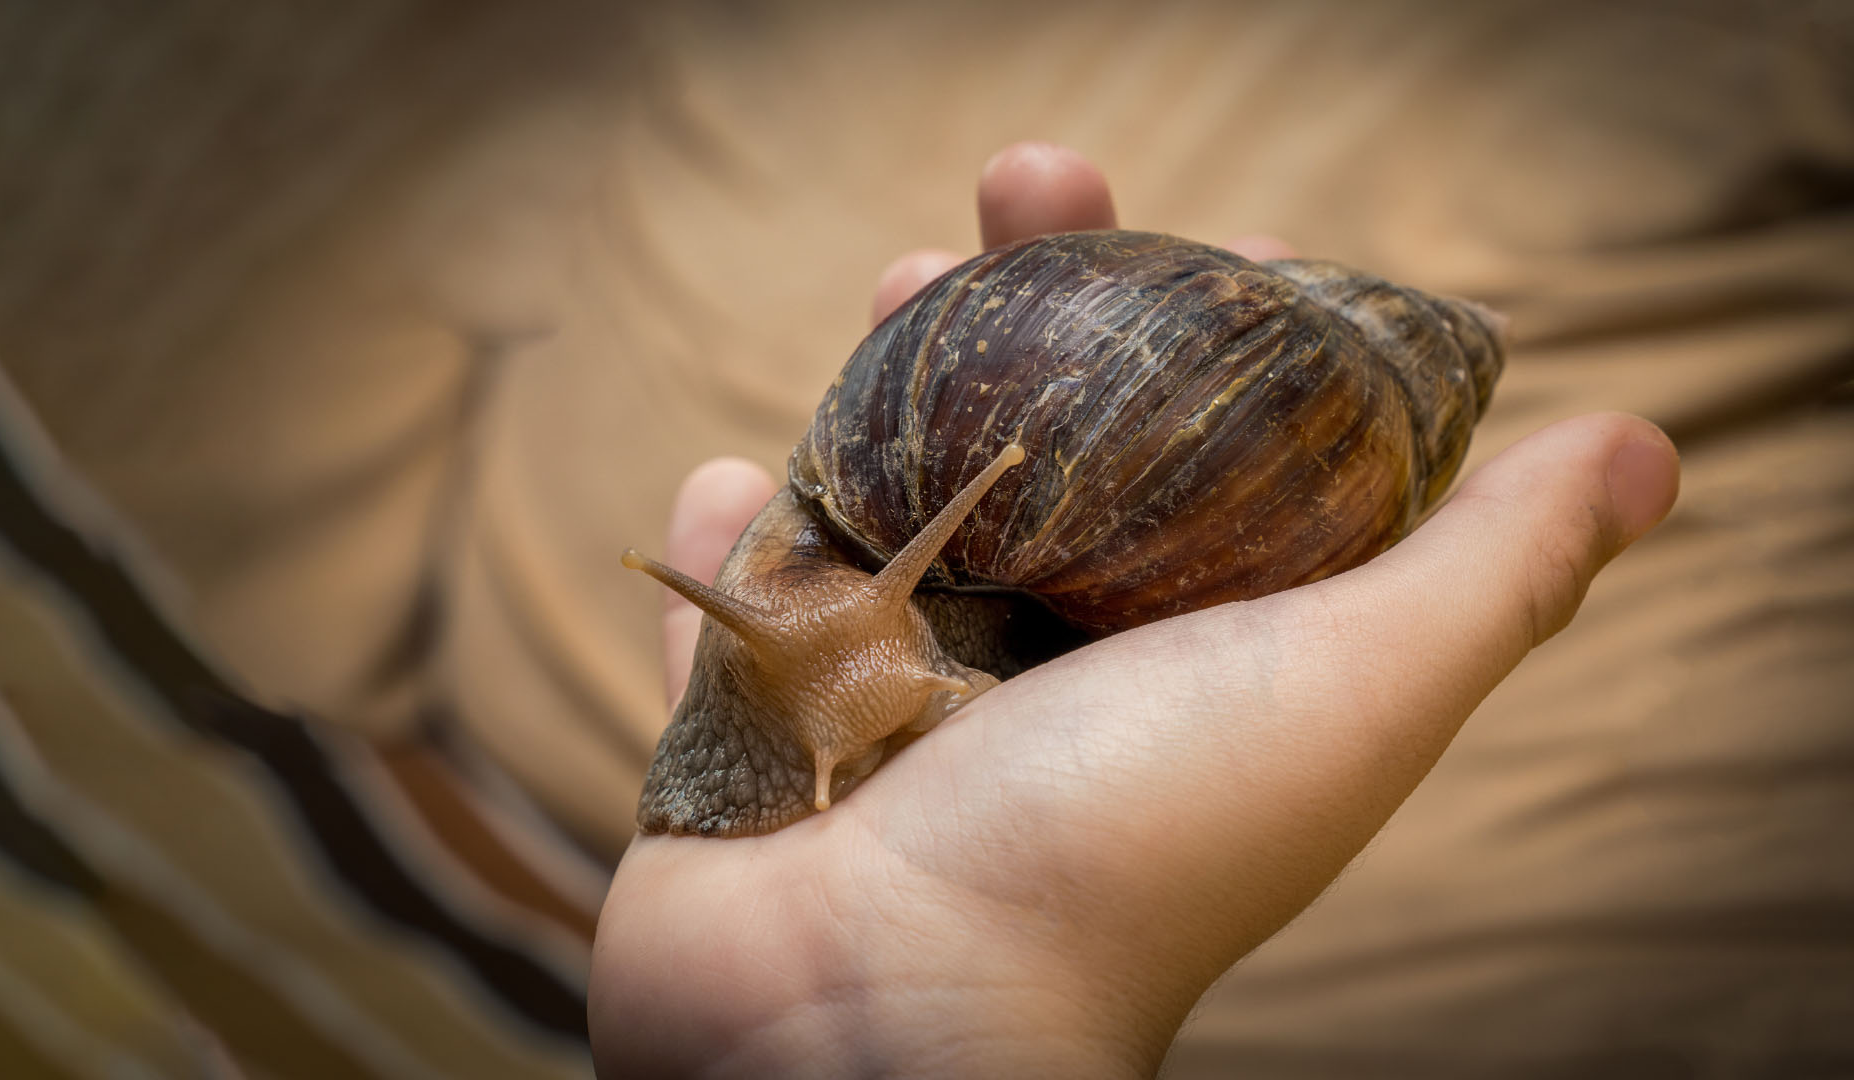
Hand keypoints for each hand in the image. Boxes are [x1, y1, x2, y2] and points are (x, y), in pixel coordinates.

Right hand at [591, 143, 1679, 1078]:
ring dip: (882, 380)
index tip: (1221, 245)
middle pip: (1036, 448)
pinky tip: (729, 482)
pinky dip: (730, 549)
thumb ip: (1494, 570)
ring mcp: (892, 701)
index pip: (1209, 464)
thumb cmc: (1125, 855)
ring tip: (892, 278)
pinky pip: (738, 612)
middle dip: (1034, 302)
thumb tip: (1641, 445)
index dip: (1222, 340)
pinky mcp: (760, 730)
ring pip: (884, 500)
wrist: (881, 1018)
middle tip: (1023, 191)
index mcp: (1175, 657)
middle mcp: (1042, 676)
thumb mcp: (1350, 690)